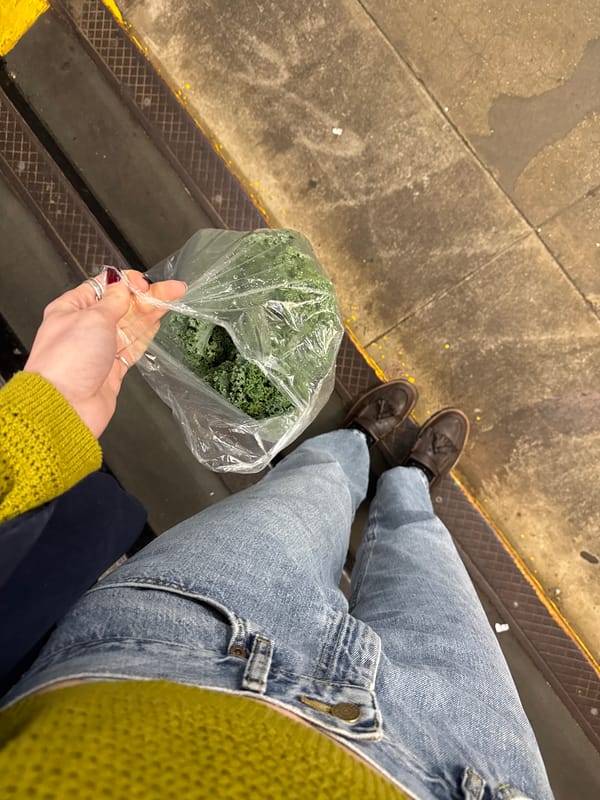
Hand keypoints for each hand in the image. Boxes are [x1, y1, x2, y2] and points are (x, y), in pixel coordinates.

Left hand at [24, 270, 186, 437]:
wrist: (67, 405)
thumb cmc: (67, 361)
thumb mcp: (93, 318)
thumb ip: (113, 301)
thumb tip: (123, 286)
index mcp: (71, 308)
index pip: (103, 286)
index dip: (127, 282)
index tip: (145, 283)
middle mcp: (84, 327)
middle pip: (121, 306)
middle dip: (148, 296)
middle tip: (173, 289)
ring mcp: (99, 349)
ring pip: (130, 325)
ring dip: (151, 312)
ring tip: (173, 300)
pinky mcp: (111, 369)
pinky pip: (132, 347)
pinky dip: (145, 335)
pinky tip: (156, 324)